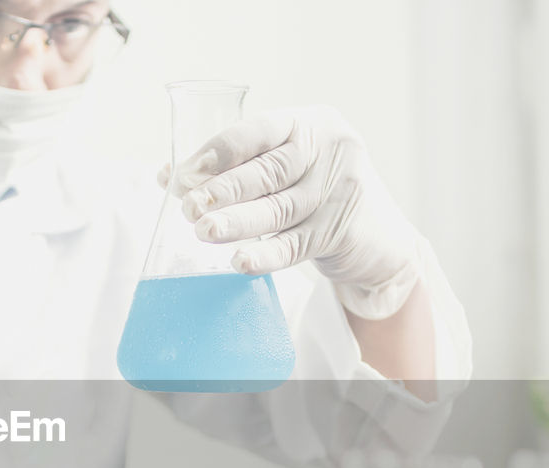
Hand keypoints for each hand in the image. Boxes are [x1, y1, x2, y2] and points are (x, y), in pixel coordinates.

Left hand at [160, 107, 425, 318]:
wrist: (378, 237)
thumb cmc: (316, 193)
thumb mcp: (287, 168)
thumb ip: (238, 168)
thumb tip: (170, 177)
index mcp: (310, 124)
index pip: (257, 132)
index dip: (217, 154)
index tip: (183, 175)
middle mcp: (329, 151)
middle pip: (267, 171)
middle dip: (223, 190)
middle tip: (188, 208)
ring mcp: (339, 191)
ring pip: (278, 209)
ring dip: (237, 222)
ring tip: (204, 232)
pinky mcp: (341, 231)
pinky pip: (294, 246)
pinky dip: (265, 255)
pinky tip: (240, 261)